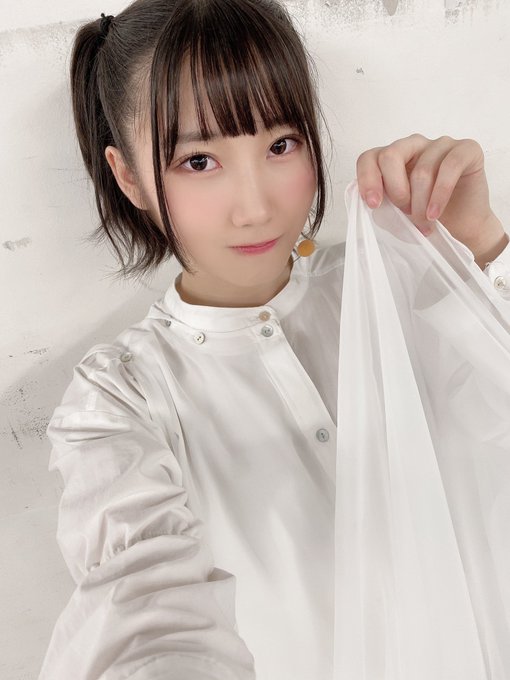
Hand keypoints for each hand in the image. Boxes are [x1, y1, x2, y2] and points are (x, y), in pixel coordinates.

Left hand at [356, 133, 508, 266]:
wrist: (462, 228)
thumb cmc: (426, 217)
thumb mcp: (396, 211)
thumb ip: (383, 201)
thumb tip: (369, 200)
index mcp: (393, 157)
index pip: (369, 157)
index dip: (367, 179)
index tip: (374, 204)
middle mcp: (415, 145)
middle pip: (391, 155)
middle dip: (396, 191)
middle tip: (405, 212)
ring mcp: (441, 144)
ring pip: (421, 169)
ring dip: (420, 203)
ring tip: (424, 222)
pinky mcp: (467, 149)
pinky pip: (449, 167)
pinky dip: (440, 195)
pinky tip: (434, 214)